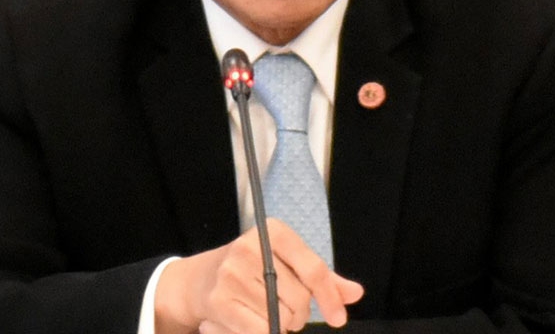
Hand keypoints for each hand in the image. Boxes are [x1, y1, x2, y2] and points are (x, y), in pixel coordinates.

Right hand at [154, 218, 363, 333]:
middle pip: (299, 298)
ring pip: (280, 317)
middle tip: (282, 309)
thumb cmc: (251, 271)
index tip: (337, 318)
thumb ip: (322, 278)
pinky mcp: (219, 300)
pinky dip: (263, 333)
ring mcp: (232, 273)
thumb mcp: (287, 263)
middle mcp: (250, 247)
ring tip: (263, 312)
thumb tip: (355, 293)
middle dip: (297, 313)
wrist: (199, 281)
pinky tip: (251, 323)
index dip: (329, 297)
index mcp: (273, 231)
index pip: (314, 269)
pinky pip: (260, 331)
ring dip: (279, 325)